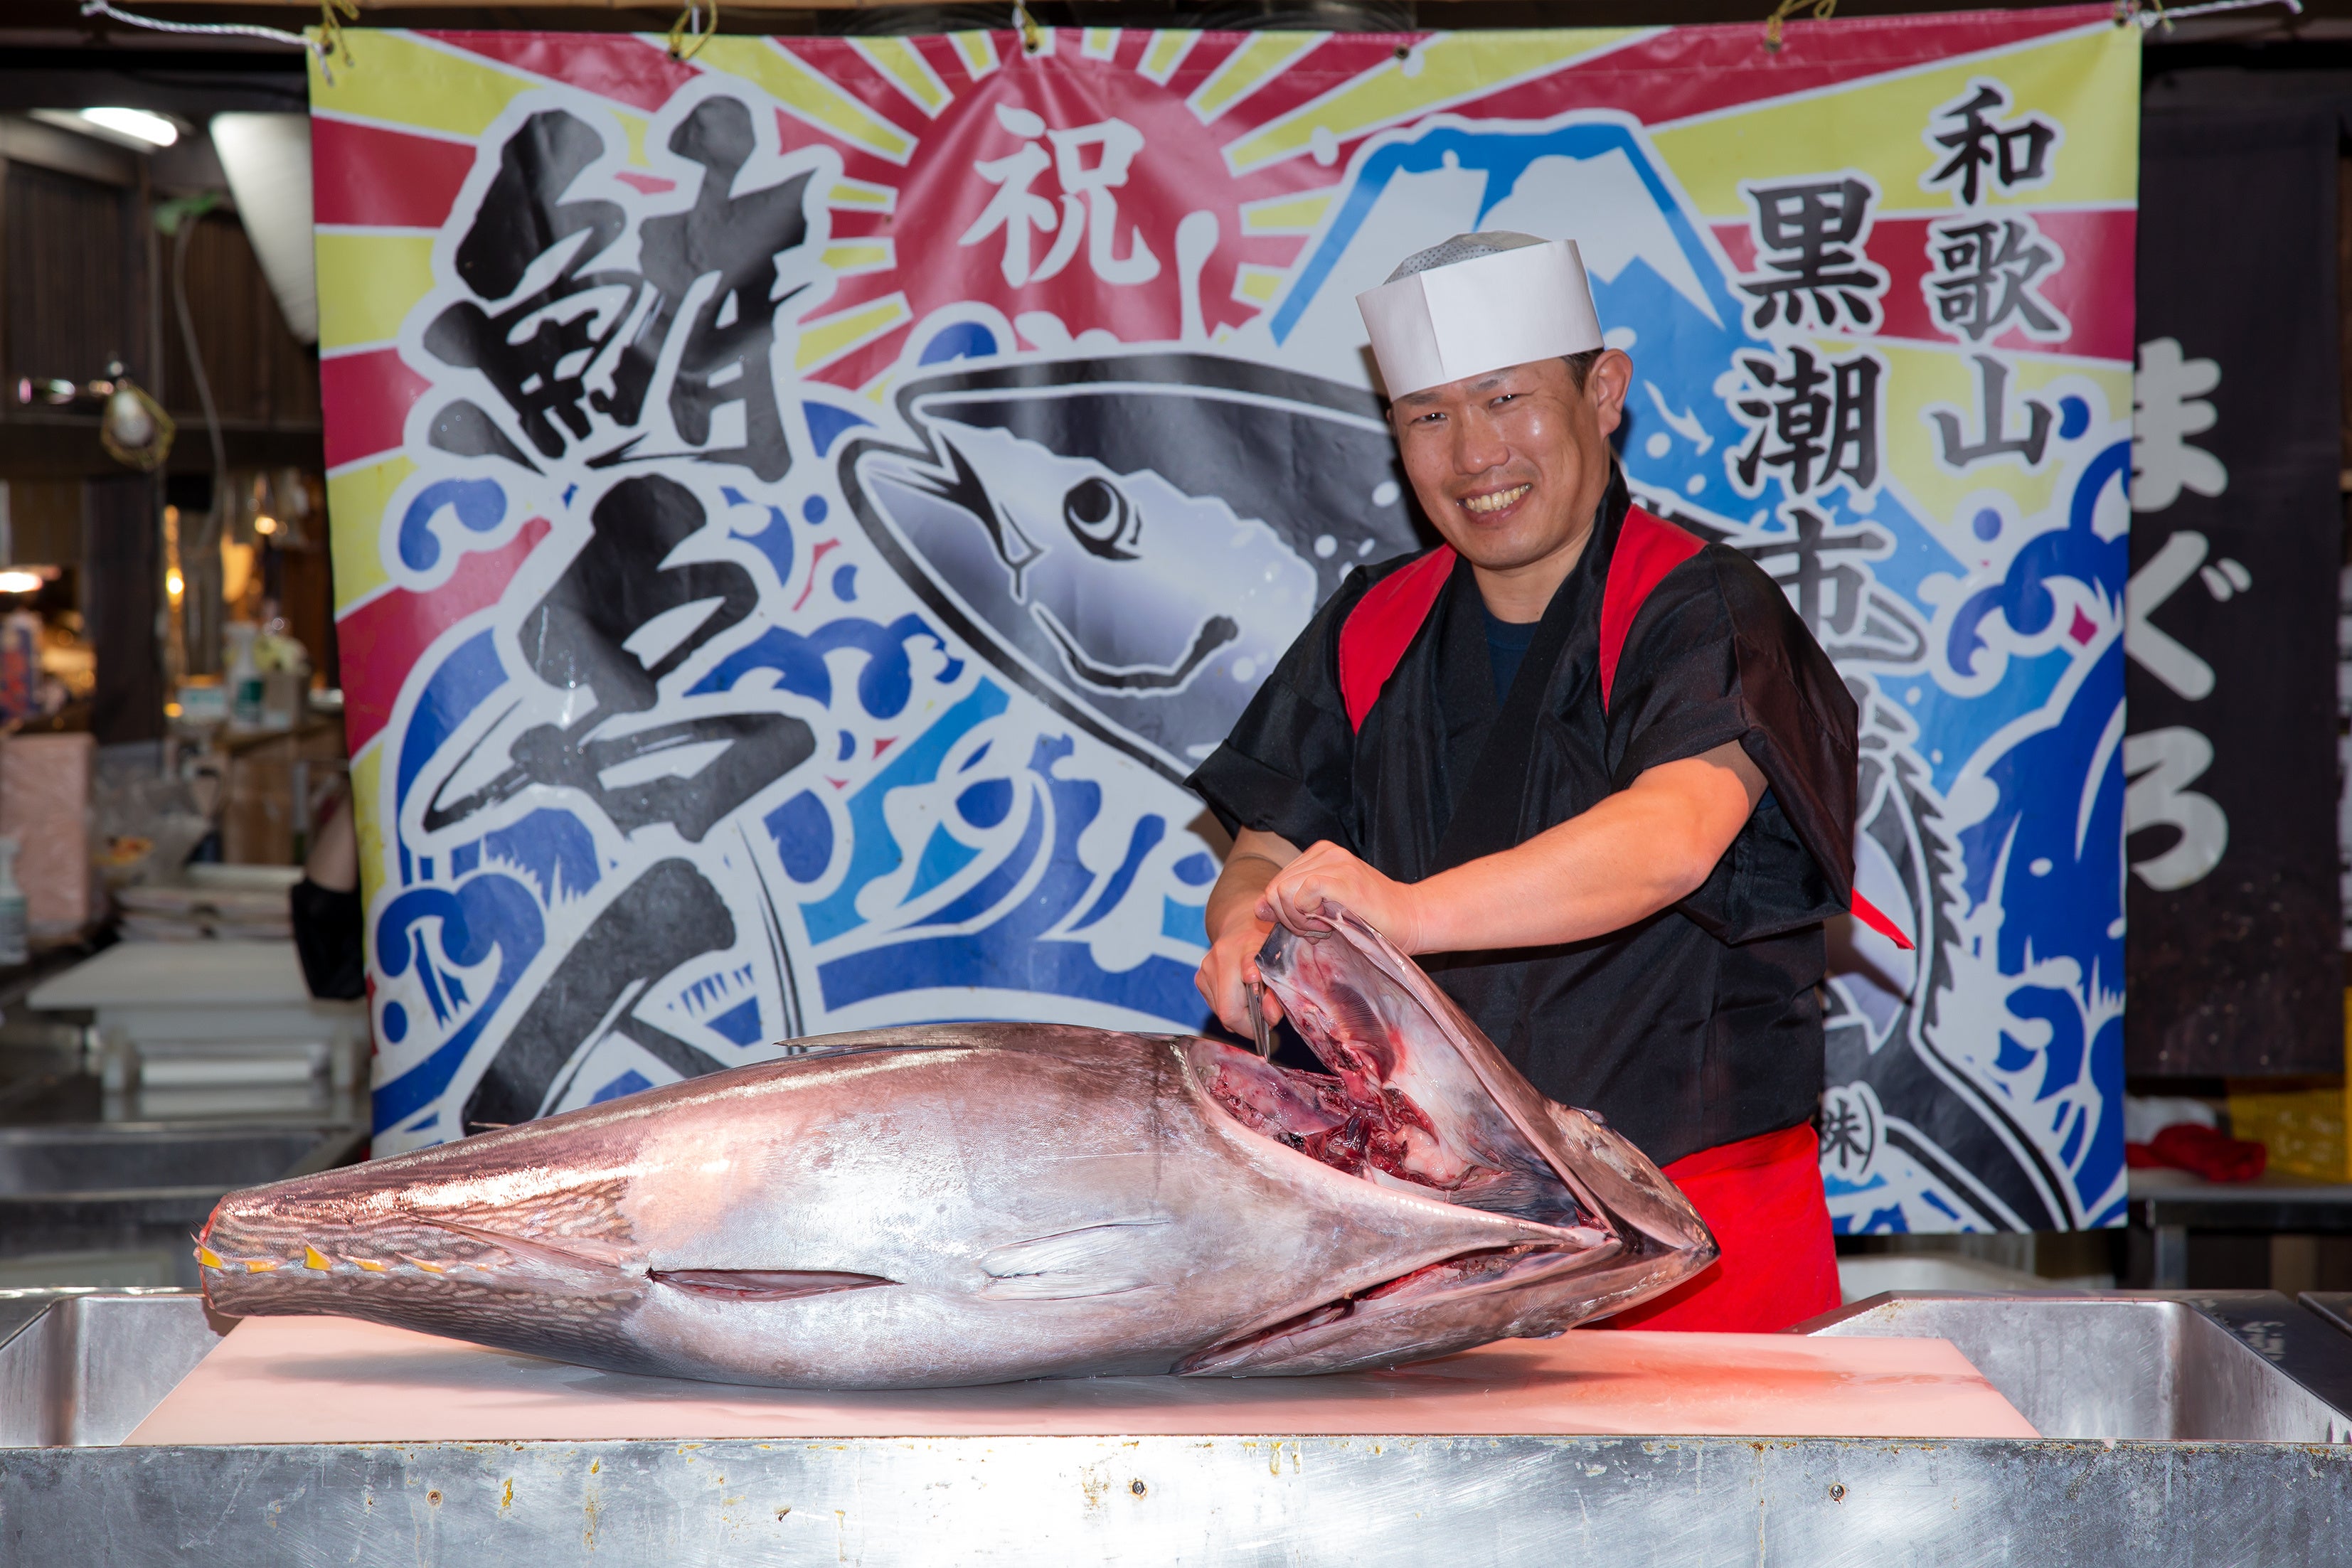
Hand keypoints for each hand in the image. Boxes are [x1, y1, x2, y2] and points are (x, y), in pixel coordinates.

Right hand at [1196, 909, 1281, 1034]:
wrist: (1241, 927)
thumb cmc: (1267, 949)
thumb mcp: (1280, 965)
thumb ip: (1278, 993)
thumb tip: (1270, 1018)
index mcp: (1249, 946)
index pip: (1248, 965)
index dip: (1251, 979)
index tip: (1257, 987)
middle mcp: (1223, 956)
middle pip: (1228, 1009)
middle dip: (1247, 1025)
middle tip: (1263, 1023)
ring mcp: (1207, 968)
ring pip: (1221, 1012)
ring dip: (1239, 1016)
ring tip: (1252, 1004)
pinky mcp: (1199, 978)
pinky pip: (1215, 1007)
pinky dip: (1230, 1008)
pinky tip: (1239, 996)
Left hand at [1257, 841, 1424, 950]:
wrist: (1410, 919)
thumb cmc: (1370, 919)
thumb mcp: (1323, 909)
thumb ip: (1292, 904)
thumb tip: (1258, 908)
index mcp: (1318, 855)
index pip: (1275, 884)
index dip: (1284, 913)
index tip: (1310, 925)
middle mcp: (1324, 853)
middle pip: (1274, 889)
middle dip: (1288, 919)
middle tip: (1315, 931)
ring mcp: (1335, 862)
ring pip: (1282, 892)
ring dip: (1297, 920)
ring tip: (1323, 928)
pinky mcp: (1343, 878)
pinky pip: (1301, 895)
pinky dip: (1307, 917)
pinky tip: (1328, 925)